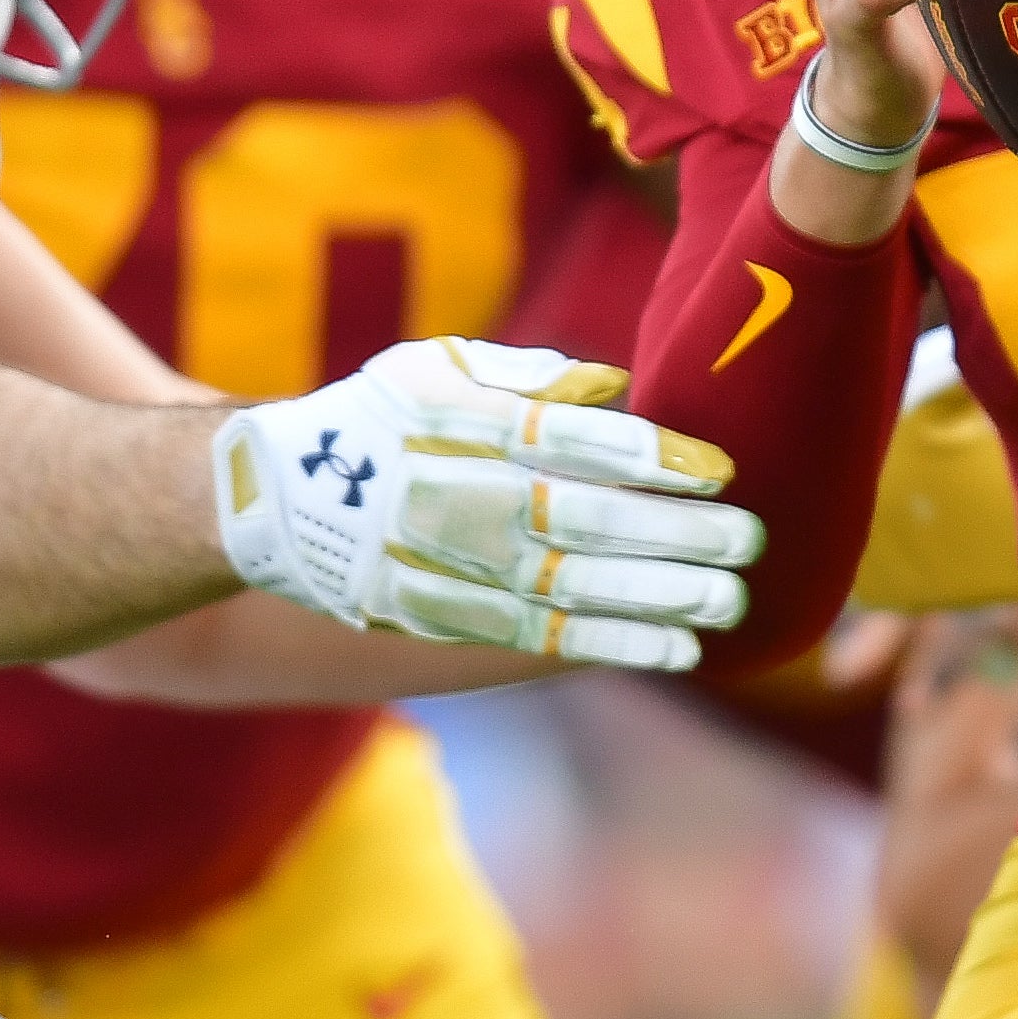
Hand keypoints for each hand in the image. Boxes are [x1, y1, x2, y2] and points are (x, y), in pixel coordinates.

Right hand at [214, 340, 766, 670]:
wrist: (267, 500)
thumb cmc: (373, 419)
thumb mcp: (433, 368)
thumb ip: (526, 376)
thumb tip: (616, 385)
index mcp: (461, 425)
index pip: (572, 441)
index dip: (649, 458)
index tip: (718, 469)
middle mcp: (458, 496)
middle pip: (585, 520)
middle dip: (674, 535)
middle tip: (750, 541)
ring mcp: (450, 565)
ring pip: (572, 588)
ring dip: (658, 599)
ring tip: (729, 602)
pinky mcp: (445, 616)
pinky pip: (540, 636)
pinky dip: (611, 644)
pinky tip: (674, 650)